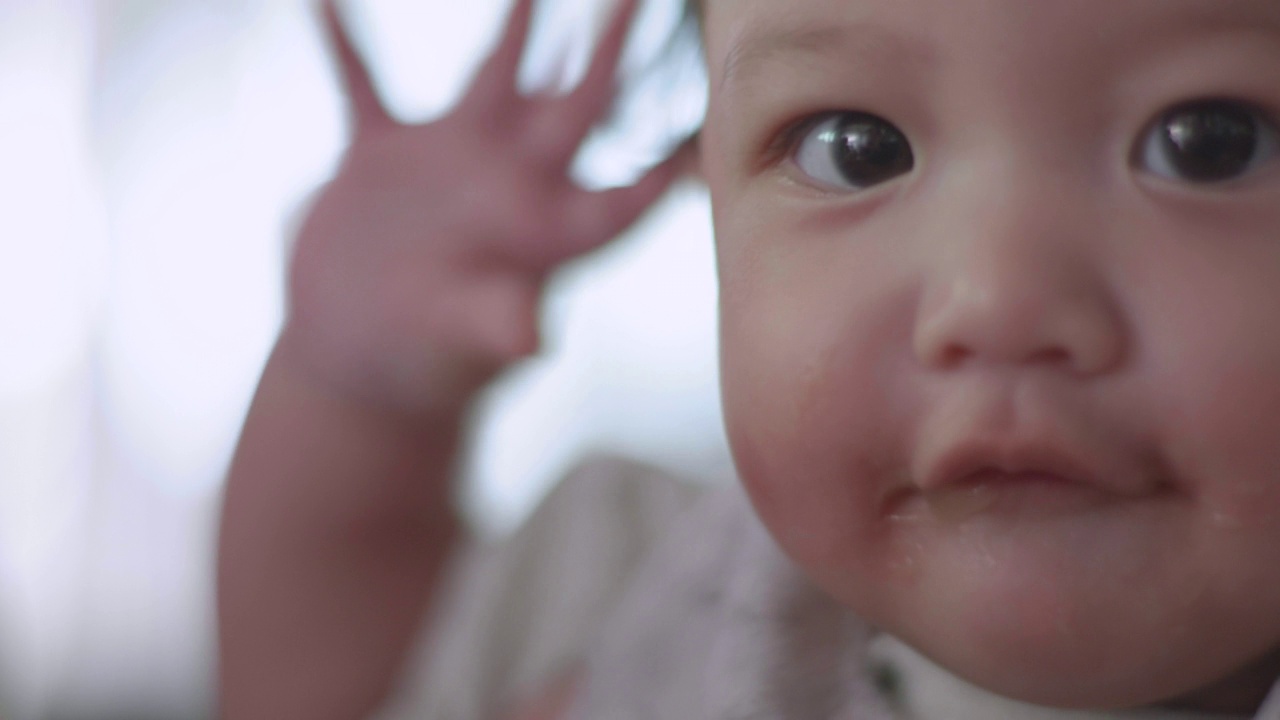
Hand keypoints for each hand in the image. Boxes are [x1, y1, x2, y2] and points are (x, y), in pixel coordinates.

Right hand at [284, 0, 694, 414]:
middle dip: (610, 49)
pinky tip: (321, 4)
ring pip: (493, 74)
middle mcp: (509, 185)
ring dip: (518, 23)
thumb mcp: (462, 344)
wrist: (357, 359)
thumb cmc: (425, 365)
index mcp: (543, 235)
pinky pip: (363, 84)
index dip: (664, 167)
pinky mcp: (379, 157)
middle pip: (577, 105)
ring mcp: (447, 161)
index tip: (704, 130)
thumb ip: (497, 328)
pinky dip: (344, 44)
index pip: (620, 195)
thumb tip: (533, 340)